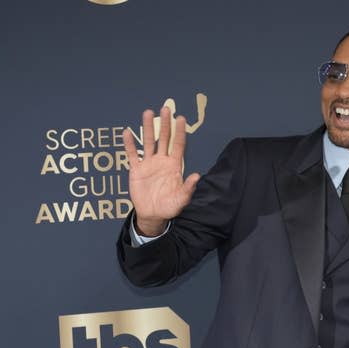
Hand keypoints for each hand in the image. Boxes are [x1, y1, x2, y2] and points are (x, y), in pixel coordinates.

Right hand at [123, 106, 199, 235]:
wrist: (153, 214)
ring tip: (148, 113)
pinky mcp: (137, 170)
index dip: (180, 132)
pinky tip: (128, 132)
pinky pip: (132, 154)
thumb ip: (188, 188)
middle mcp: (162, 161)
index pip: (178, 145)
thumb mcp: (181, 199)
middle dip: (165, 124)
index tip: (181, 118)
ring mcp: (149, 164)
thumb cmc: (170, 207)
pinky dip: (130, 144)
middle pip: (164, 138)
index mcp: (174, 166)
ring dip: (148, 128)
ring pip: (149, 142)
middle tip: (166, 109)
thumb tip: (197, 176)